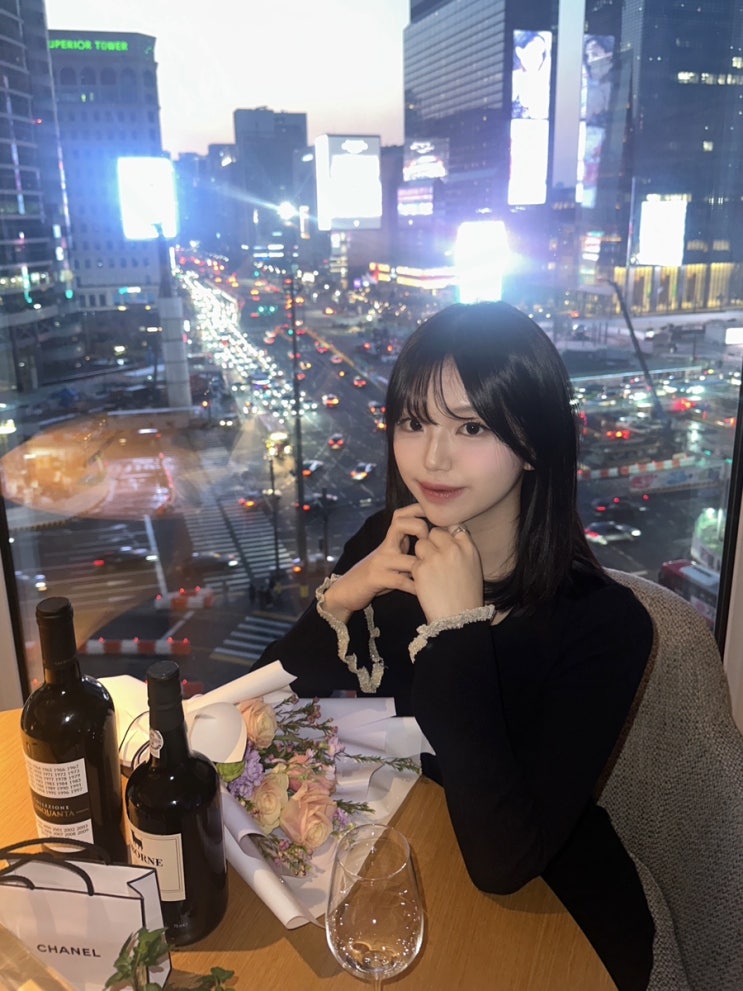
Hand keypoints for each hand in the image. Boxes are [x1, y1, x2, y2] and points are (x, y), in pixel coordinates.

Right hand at [323, 504, 430, 620]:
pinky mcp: (377, 578)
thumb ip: (407, 549)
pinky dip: (414, 587)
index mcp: (389, 540)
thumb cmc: (377, 575)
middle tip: (431, 544)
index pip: (401, 515)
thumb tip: (433, 544)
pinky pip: (400, 581)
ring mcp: (380, 562)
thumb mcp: (392, 558)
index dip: (417, 510)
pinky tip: (423, 592)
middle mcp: (385, 547)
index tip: (436, 516)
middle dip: (419, 528)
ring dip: (423, 566)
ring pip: (407, 558)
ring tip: (436, 573)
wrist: (348, 590)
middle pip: (399, 524)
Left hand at [410, 525, 483, 622]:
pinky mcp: (421, 569)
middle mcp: (453, 549)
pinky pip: (414, 561)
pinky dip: (417, 571)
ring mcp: (436, 557)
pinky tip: (425, 583)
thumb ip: (462, 549)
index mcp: (468, 548)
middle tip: (434, 560)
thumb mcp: (473, 568)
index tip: (444, 545)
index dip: (447, 535)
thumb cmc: (467, 596)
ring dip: (422, 555)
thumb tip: (449, 536)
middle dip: (432, 543)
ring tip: (430, 572)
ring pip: (421, 544)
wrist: (458, 619)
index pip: (454, 526)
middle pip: (435, 532)